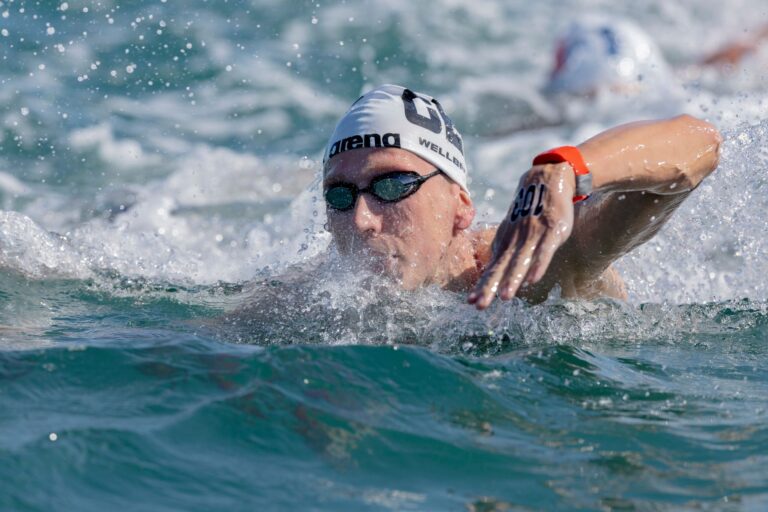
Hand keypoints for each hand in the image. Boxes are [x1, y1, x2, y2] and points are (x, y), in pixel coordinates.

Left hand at [468, 163, 575, 308]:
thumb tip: (492, 269)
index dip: (481, 285)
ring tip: (504, 297)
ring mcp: (534, 234)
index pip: (491, 267)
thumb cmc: (530, 209)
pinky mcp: (553, 230)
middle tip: (480, 306)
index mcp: (506, 241)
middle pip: (502, 267)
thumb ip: (505, 248)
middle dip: (490, 287)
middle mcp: (516, 240)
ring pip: (521, 261)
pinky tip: (533, 280)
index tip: (470, 302)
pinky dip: (538, 265)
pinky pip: (545, 251)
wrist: (547, 177)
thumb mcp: (513, 228)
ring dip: (512, 279)